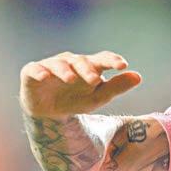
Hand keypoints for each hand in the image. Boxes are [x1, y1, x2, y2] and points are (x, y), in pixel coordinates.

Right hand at [20, 50, 141, 118]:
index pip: (102, 58)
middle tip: (95, 80)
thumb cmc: (76, 100)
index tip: (122, 65)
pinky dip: (39, 72)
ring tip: (71, 79)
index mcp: (89, 66)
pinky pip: (35, 69)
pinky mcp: (32, 72)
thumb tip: (138, 76)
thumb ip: (117, 87)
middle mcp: (70, 62)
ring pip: (59, 64)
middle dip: (87, 69)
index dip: (111, 60)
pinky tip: (44, 76)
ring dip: (65, 70)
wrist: (50, 112)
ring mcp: (51, 65)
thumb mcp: (98, 97)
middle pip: (81, 61)